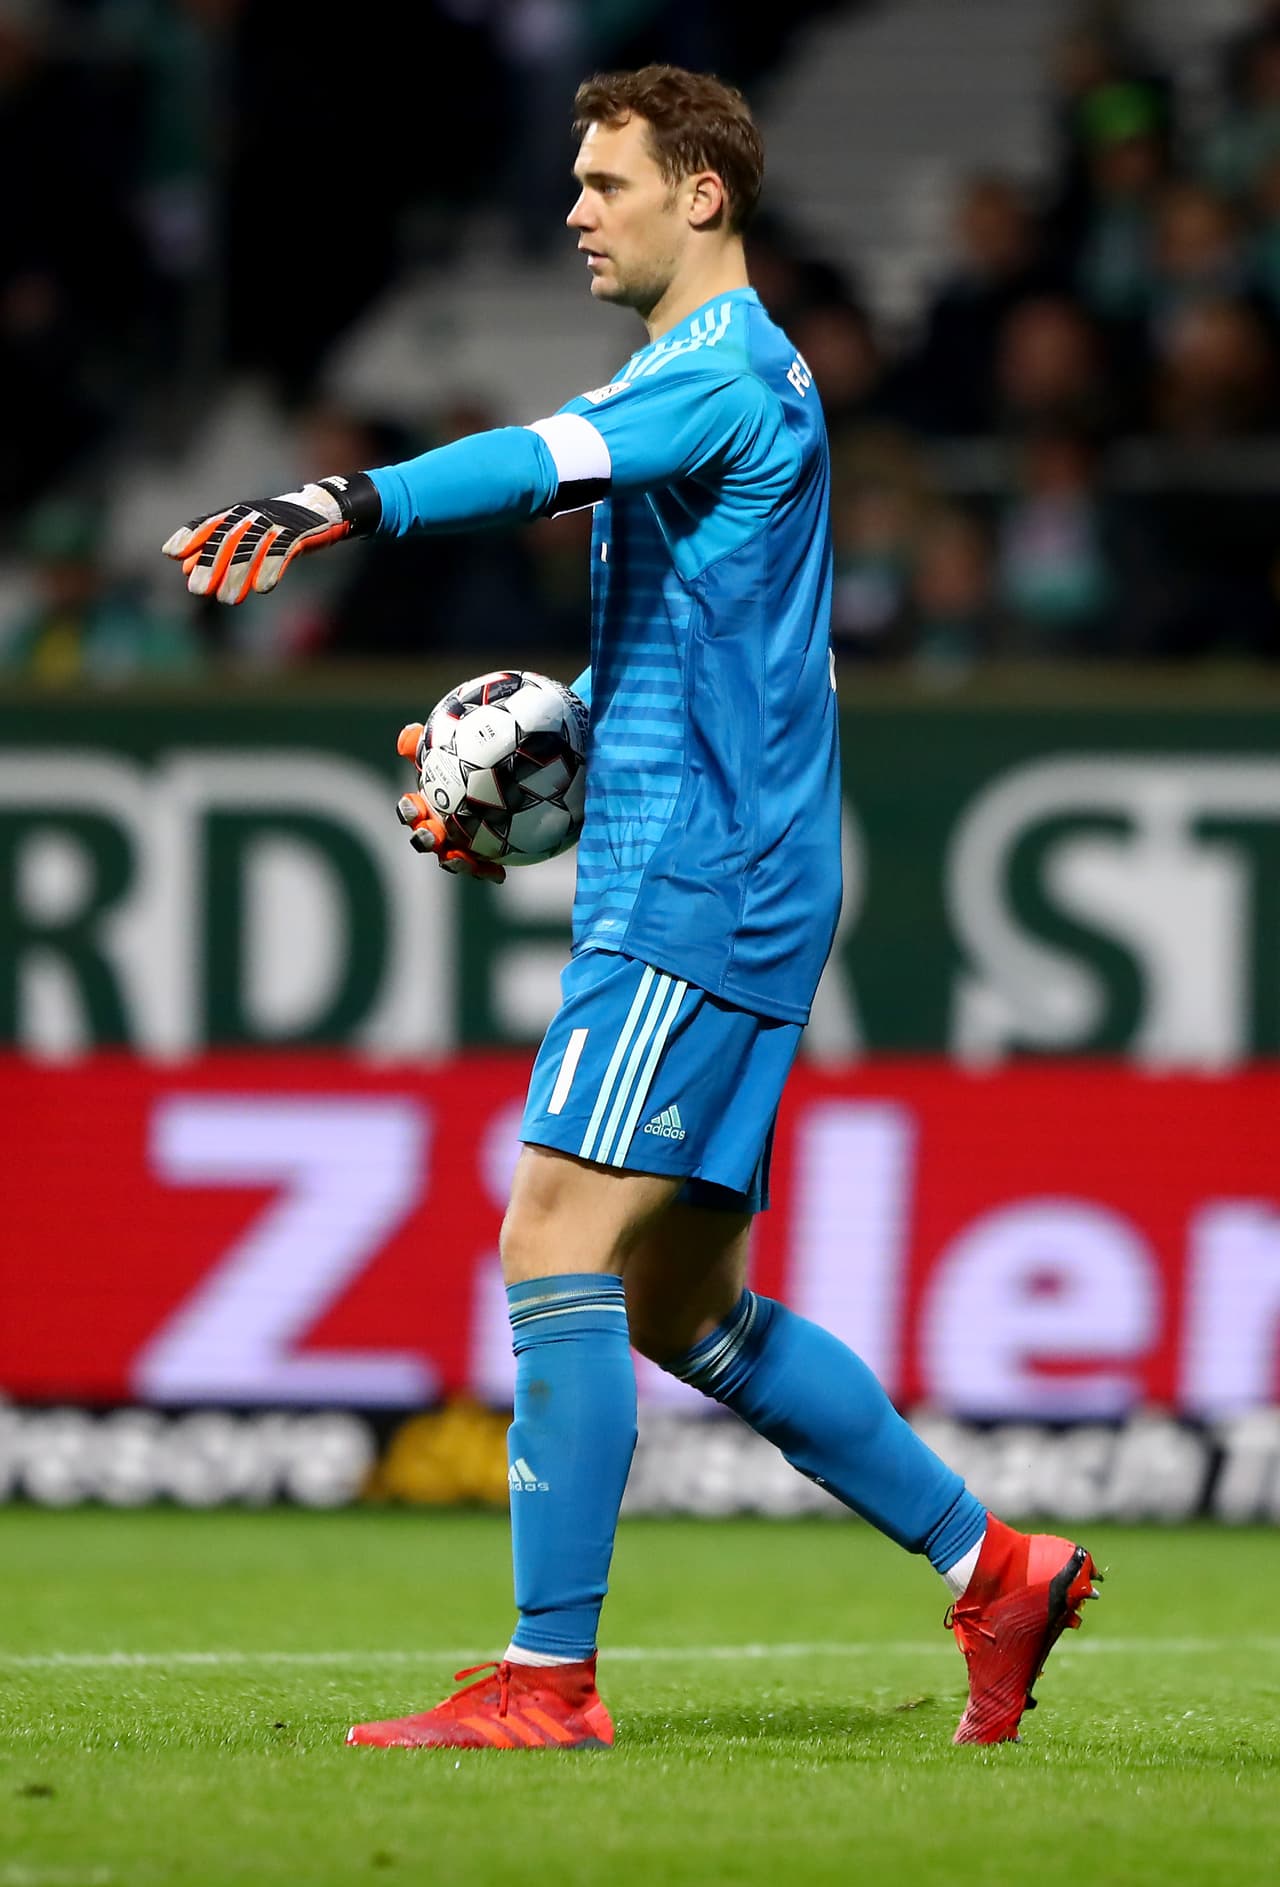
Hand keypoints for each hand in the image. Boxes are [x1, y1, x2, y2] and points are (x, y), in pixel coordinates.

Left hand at [161, 472, 379, 604]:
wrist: (325, 510)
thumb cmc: (282, 528)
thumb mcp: (249, 538)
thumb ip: (218, 551)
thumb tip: (184, 569)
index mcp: (239, 514)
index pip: (209, 523)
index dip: (191, 537)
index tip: (172, 554)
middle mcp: (254, 515)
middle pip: (227, 538)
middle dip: (211, 564)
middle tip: (198, 590)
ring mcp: (277, 522)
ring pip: (252, 548)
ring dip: (237, 574)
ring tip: (228, 600)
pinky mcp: (299, 533)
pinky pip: (281, 552)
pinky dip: (270, 569)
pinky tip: (262, 589)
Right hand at [395, 723, 505, 882]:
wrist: (512, 766)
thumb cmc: (478, 754)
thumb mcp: (459, 742)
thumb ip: (435, 739)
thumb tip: (407, 734)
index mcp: (428, 801)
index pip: (411, 807)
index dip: (409, 809)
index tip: (415, 806)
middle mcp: (439, 824)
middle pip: (426, 836)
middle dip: (425, 839)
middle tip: (432, 836)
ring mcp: (462, 841)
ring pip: (452, 857)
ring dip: (455, 861)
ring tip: (465, 861)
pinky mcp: (484, 853)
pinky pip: (483, 865)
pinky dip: (487, 870)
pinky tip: (498, 875)